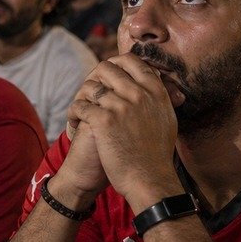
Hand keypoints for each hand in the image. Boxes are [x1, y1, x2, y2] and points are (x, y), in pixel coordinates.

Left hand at [68, 54, 179, 210]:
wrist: (149, 180)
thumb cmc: (157, 156)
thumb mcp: (167, 120)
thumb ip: (160, 98)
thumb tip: (155, 82)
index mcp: (155, 92)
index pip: (132, 61)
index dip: (116, 63)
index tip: (107, 76)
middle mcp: (139, 94)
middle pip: (107, 68)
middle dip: (94, 78)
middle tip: (90, 94)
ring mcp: (121, 106)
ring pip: (90, 86)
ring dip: (81, 98)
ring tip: (80, 112)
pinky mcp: (103, 120)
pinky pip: (79, 105)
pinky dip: (73, 115)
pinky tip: (74, 126)